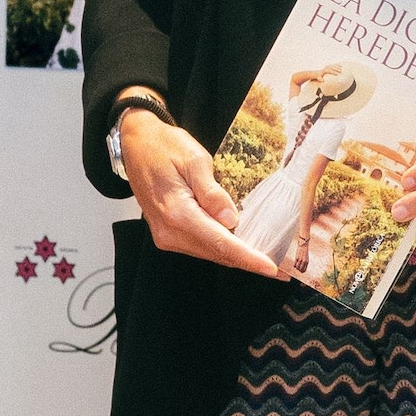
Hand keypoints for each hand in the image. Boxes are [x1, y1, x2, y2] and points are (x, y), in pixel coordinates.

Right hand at [120, 107, 279, 276]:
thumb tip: (231, 220)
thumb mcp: (195, 160)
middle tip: (279, 270)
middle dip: (249, 262)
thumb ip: (212, 192)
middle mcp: (170, 231)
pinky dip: (222, 248)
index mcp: (177, 213)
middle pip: (217, 253)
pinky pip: (200, 246)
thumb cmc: (164, 147)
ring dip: (237, 256)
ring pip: (210, 252)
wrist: (136, 145)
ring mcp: (166, 235)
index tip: (271, 268)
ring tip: (265, 259)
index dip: (248, 258)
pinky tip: (241, 245)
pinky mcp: (168, 233)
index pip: (220, 243)